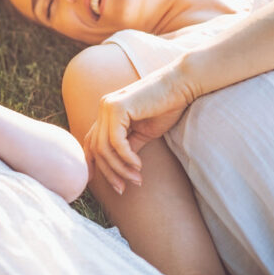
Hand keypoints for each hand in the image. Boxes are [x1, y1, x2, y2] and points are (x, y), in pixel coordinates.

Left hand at [84, 66, 193, 194]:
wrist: (182, 84)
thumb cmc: (167, 106)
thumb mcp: (144, 133)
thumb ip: (128, 147)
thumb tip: (119, 168)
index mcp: (108, 112)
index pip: (91, 142)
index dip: (94, 165)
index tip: (107, 184)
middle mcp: (104, 108)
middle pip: (95, 149)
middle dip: (109, 173)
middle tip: (123, 189)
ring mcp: (108, 106)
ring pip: (103, 147)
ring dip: (119, 168)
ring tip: (136, 178)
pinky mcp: (117, 107)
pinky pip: (116, 141)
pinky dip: (126, 157)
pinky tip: (138, 165)